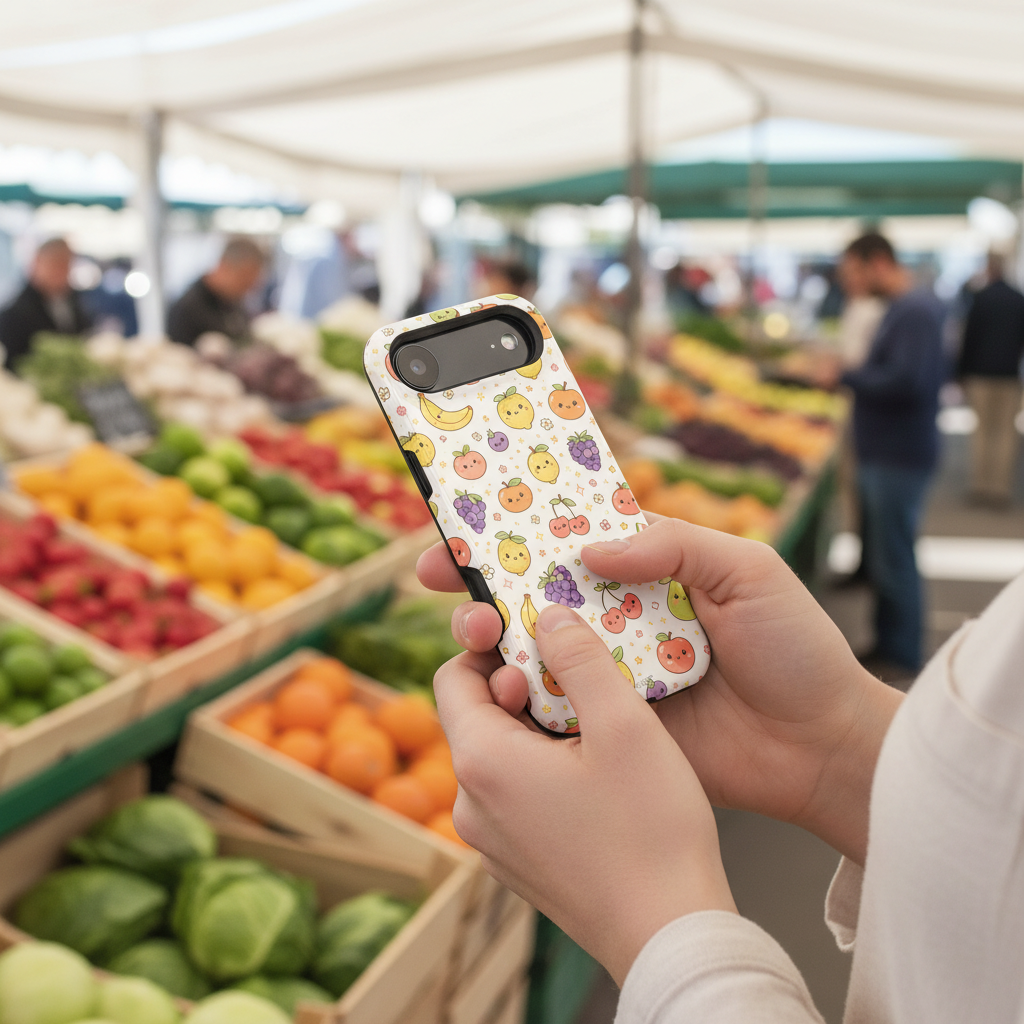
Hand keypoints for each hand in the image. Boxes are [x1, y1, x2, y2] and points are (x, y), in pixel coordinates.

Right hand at [418, 517, 901, 863]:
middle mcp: (619, 620)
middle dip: (482, 584)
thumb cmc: (796, 649)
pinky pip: (556, 706)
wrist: (821, 747)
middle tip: (442, 581)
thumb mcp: (747, 570)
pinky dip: (523, 695)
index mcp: (650, 573)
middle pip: (537, 594)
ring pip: (535, 649)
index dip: (517, 531)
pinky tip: (501, 686)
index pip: (571, 541)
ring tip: (475, 634)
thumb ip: (673, 544)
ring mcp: (612, 674)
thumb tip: (589, 546)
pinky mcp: (611, 725)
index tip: (465, 528)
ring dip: (493, 639)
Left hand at [433, 603, 735, 986]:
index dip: (491, 647)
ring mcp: (491, 841)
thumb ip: (579, 657)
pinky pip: (514, 794)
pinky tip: (594, 772)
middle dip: (522, 684)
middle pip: (477, 715)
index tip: (537, 636)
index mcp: (482, 762)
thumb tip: (548, 613)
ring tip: (594, 724)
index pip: (453, 677)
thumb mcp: (623, 724)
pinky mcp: (516, 862)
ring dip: (536, 726)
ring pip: (498, 754)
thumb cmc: (650, 831)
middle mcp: (470, 804)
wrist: (670, 937)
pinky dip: (541, 767)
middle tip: (578, 677)